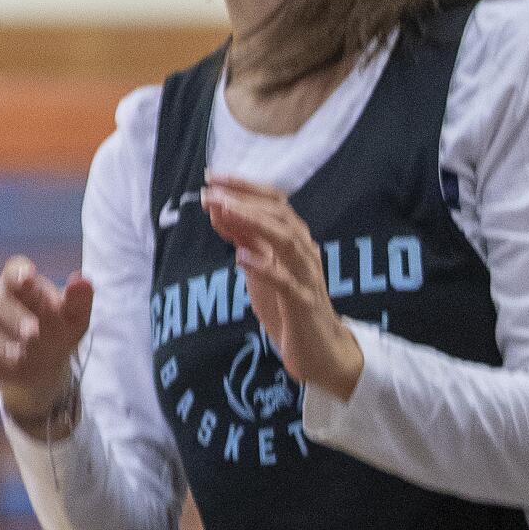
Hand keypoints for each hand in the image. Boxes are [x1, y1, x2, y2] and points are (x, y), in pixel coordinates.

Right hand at [0, 258, 93, 430]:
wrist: (46, 364)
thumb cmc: (59, 329)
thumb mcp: (74, 317)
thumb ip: (79, 298)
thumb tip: (82, 280)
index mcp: (19, 285)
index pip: (13, 271)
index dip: (18, 273)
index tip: (28, 278)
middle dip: (14, 317)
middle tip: (34, 333)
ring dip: (0, 344)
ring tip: (19, 356)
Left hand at [200, 179, 363, 402]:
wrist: (319, 351)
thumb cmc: (287, 306)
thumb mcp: (260, 267)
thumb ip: (244, 238)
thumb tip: (217, 208)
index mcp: (295, 240)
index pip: (274, 202)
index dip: (244, 187)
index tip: (212, 177)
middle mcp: (305, 252)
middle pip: (280, 214)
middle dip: (243, 200)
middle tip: (210, 192)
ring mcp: (307, 277)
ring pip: (286, 240)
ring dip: (253, 222)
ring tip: (223, 210)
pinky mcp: (304, 304)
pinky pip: (286, 282)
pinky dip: (263, 266)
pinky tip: (241, 257)